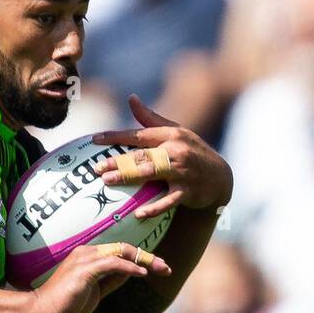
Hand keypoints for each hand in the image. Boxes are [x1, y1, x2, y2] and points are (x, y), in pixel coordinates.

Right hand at [32, 241, 170, 312]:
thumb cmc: (65, 305)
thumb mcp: (94, 292)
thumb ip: (110, 280)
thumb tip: (130, 273)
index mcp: (88, 256)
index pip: (120, 251)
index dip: (142, 258)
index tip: (159, 268)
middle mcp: (86, 252)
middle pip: (124, 248)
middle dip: (148, 257)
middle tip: (166, 268)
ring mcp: (84, 259)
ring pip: (121, 252)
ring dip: (145, 260)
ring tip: (161, 269)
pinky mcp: (84, 270)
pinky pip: (113, 264)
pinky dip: (130, 268)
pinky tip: (143, 273)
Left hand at [93, 95, 232, 222]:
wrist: (219, 177)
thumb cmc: (190, 151)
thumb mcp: (175, 132)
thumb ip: (150, 118)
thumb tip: (131, 98)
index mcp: (170, 135)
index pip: (139, 134)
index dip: (116, 137)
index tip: (94, 140)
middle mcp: (176, 150)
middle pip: (142, 154)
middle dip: (118, 160)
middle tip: (97, 168)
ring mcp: (182, 171)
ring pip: (152, 172)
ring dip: (129, 176)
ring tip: (108, 181)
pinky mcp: (188, 191)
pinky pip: (169, 200)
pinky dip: (154, 207)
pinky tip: (138, 214)